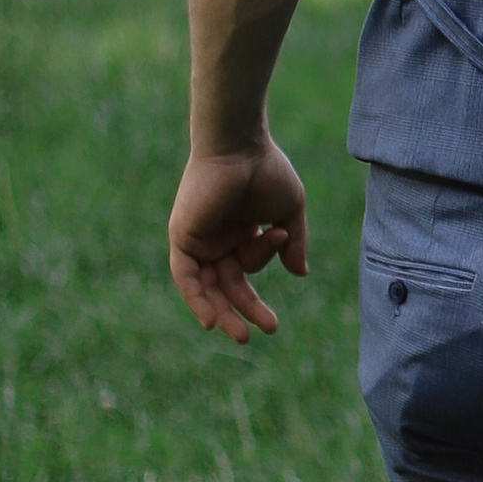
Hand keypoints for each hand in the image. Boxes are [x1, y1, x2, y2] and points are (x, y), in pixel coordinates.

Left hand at [168, 137, 309, 342]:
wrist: (240, 146)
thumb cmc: (266, 170)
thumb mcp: (289, 211)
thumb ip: (294, 244)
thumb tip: (300, 274)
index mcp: (240, 231)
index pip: (248, 269)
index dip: (261, 282)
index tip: (275, 297)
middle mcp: (216, 238)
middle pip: (227, 284)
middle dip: (245, 309)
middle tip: (266, 330)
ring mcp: (198, 238)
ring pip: (207, 286)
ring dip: (222, 312)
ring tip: (243, 335)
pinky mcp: (183, 237)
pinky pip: (186, 276)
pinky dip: (197, 298)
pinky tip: (211, 320)